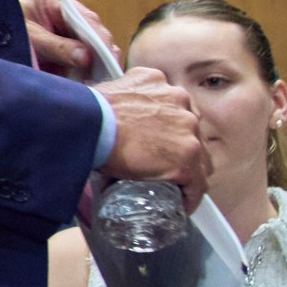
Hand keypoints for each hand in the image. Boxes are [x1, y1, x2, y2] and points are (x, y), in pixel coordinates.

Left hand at [20, 0, 113, 75]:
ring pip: (95, 48)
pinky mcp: (69, 50)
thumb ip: (55, 46)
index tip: (106, 56)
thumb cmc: (3, 34)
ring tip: (101, 81)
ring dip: (99, 65)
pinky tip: (93, 83)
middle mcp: (66, 13)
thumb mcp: (27, 38)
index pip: (85, 17)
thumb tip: (86, 57)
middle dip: (101, 53)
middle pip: (95, 32)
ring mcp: (69, 31)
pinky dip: (91, 72)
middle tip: (106, 73)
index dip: (98, 38)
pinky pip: (88, 61)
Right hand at [97, 68, 209, 206]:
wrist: (87, 124)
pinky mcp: (185, 157)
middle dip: (180, 147)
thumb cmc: (86, 111)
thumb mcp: (108, 89)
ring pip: (199, 156)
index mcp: (159, 82)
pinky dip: (190, 195)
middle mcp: (179, 101)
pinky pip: (196, 182)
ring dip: (187, 170)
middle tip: (163, 164)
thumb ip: (118, 97)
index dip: (168, 126)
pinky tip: (181, 204)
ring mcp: (187, 130)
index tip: (160, 140)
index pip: (173, 106)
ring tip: (174, 186)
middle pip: (191, 130)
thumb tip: (106, 115)